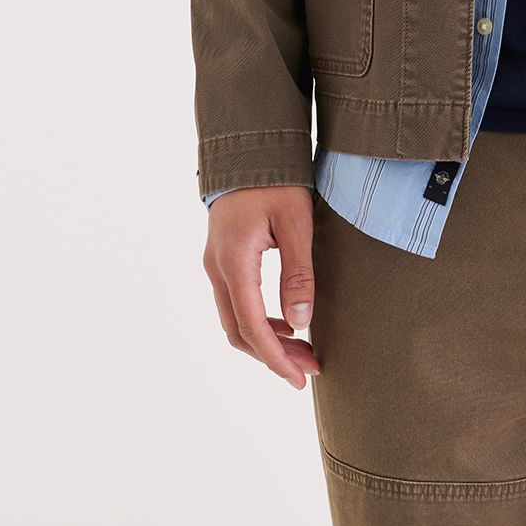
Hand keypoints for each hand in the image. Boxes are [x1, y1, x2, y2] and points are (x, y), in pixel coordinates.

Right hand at [204, 185, 321, 388]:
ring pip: (235, 320)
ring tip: (304, 351)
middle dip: (273, 356)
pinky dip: (259, 322)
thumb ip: (298, 272)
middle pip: (239, 331)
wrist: (247, 147)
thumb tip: (301, 322)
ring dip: (267, 340)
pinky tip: (287, 324)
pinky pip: (236, 303)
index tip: (299, 378)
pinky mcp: (222, 259)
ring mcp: (216, 264)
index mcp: (234, 262)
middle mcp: (217, 268)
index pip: (252, 327)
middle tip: (309, 368)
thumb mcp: (297, 222)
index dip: (275, 358)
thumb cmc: (275, 180)